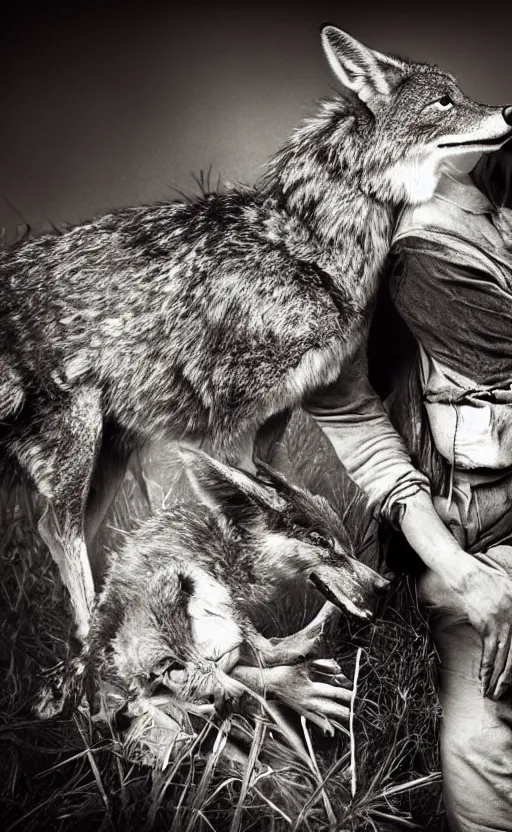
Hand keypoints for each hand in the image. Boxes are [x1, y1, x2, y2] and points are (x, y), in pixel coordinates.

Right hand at [455, 555, 511, 699]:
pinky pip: (488, 653)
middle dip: (509, 680)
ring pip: (503, 660)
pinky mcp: (486, 627)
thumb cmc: (491, 582)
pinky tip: (483, 680)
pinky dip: (486, 668)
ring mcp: (502, 626)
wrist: (470, 575)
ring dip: (497, 680)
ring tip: (493, 694)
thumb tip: (510, 635)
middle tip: (503, 694)